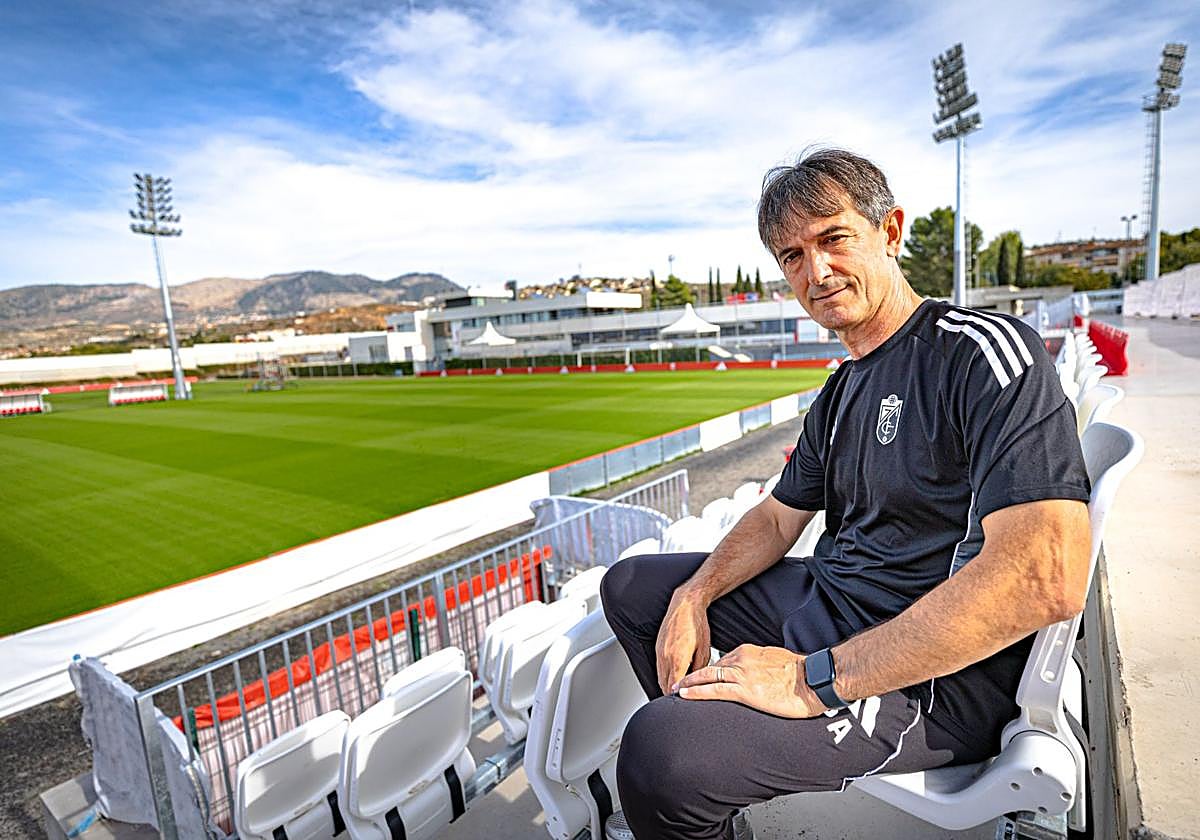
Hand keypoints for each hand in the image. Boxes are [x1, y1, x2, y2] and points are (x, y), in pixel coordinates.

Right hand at [655, 589, 711, 695]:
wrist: (686, 605)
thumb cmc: (697, 624)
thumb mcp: (704, 650)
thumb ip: (699, 669)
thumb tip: (697, 682)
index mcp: (677, 659)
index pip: (673, 688)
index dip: (679, 697)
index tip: (686, 702)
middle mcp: (665, 657)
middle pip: (664, 685)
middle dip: (672, 695)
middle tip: (683, 699)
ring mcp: (659, 652)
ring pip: (660, 677)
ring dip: (667, 685)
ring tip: (679, 691)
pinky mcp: (657, 647)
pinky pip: (658, 667)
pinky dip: (664, 675)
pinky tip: (673, 676)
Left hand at [675, 644, 825, 718]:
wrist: (815, 680)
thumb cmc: (804, 675)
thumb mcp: (778, 662)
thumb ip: (763, 666)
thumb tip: (760, 677)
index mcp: (750, 652)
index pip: (723, 660)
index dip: (709, 670)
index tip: (700, 676)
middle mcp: (742, 659)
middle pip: (711, 666)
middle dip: (693, 675)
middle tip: (679, 682)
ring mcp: (742, 674)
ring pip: (707, 675)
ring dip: (689, 683)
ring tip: (676, 689)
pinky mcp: (744, 690)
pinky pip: (714, 690)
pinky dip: (696, 692)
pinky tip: (685, 695)